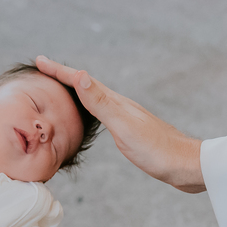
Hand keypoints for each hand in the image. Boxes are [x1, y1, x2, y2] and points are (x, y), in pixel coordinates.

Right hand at [36, 55, 204, 192]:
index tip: (40, 60)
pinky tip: (92, 114)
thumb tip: (80, 75)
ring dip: (76, 90)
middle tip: (44, 69)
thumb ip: (101, 103)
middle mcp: (120, 106)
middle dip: (64, 76)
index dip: (59, 71)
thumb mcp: (124, 127)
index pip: (81, 82)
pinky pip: (102, 112)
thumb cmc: (157, 150)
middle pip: (86, 85)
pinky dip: (88, 107)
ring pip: (94, 98)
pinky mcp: (131, 131)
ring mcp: (126, 117)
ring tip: (62, 88)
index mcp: (115, 103)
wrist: (186, 166)